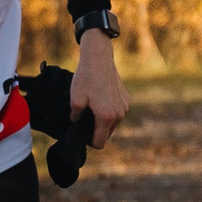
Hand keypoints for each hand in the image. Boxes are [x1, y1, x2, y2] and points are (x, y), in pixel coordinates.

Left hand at [73, 29, 125, 148]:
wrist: (99, 58)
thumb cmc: (86, 78)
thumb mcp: (75, 101)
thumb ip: (76, 119)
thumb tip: (77, 126)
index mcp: (106, 117)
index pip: (99, 143)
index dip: (88, 141)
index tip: (81, 131)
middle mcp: (120, 114)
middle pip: (106, 135)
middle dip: (95, 131)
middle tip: (84, 117)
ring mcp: (125, 107)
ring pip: (112, 124)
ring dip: (102, 121)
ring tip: (92, 107)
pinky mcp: (126, 99)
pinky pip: (117, 113)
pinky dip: (109, 111)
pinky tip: (100, 99)